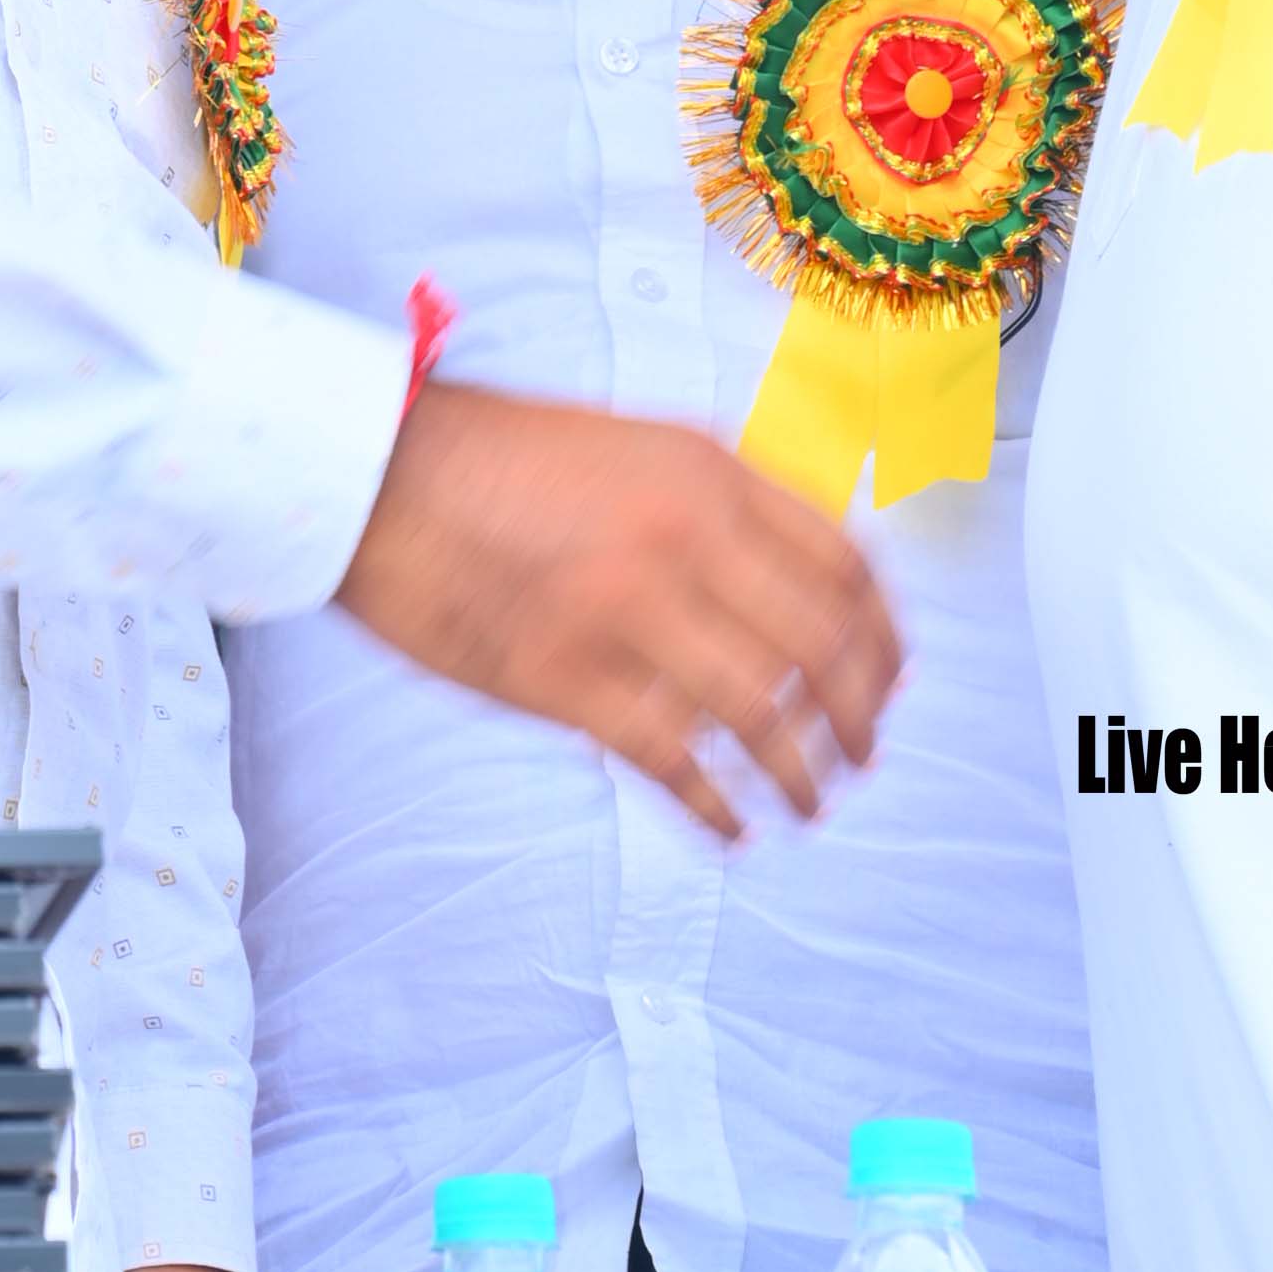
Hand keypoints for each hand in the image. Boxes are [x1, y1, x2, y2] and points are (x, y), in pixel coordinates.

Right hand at [333, 375, 901, 839]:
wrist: (379, 474)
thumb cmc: (495, 456)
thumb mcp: (632, 444)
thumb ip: (715, 501)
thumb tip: (792, 581)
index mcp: (708, 472)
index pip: (844, 562)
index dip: (884, 633)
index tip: (893, 677)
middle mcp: (686, 538)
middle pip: (823, 645)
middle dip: (861, 713)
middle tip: (866, 754)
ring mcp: (628, 612)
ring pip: (762, 712)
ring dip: (804, 771)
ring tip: (814, 803)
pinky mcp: (565, 680)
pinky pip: (672, 760)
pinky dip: (716, 805)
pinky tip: (732, 827)